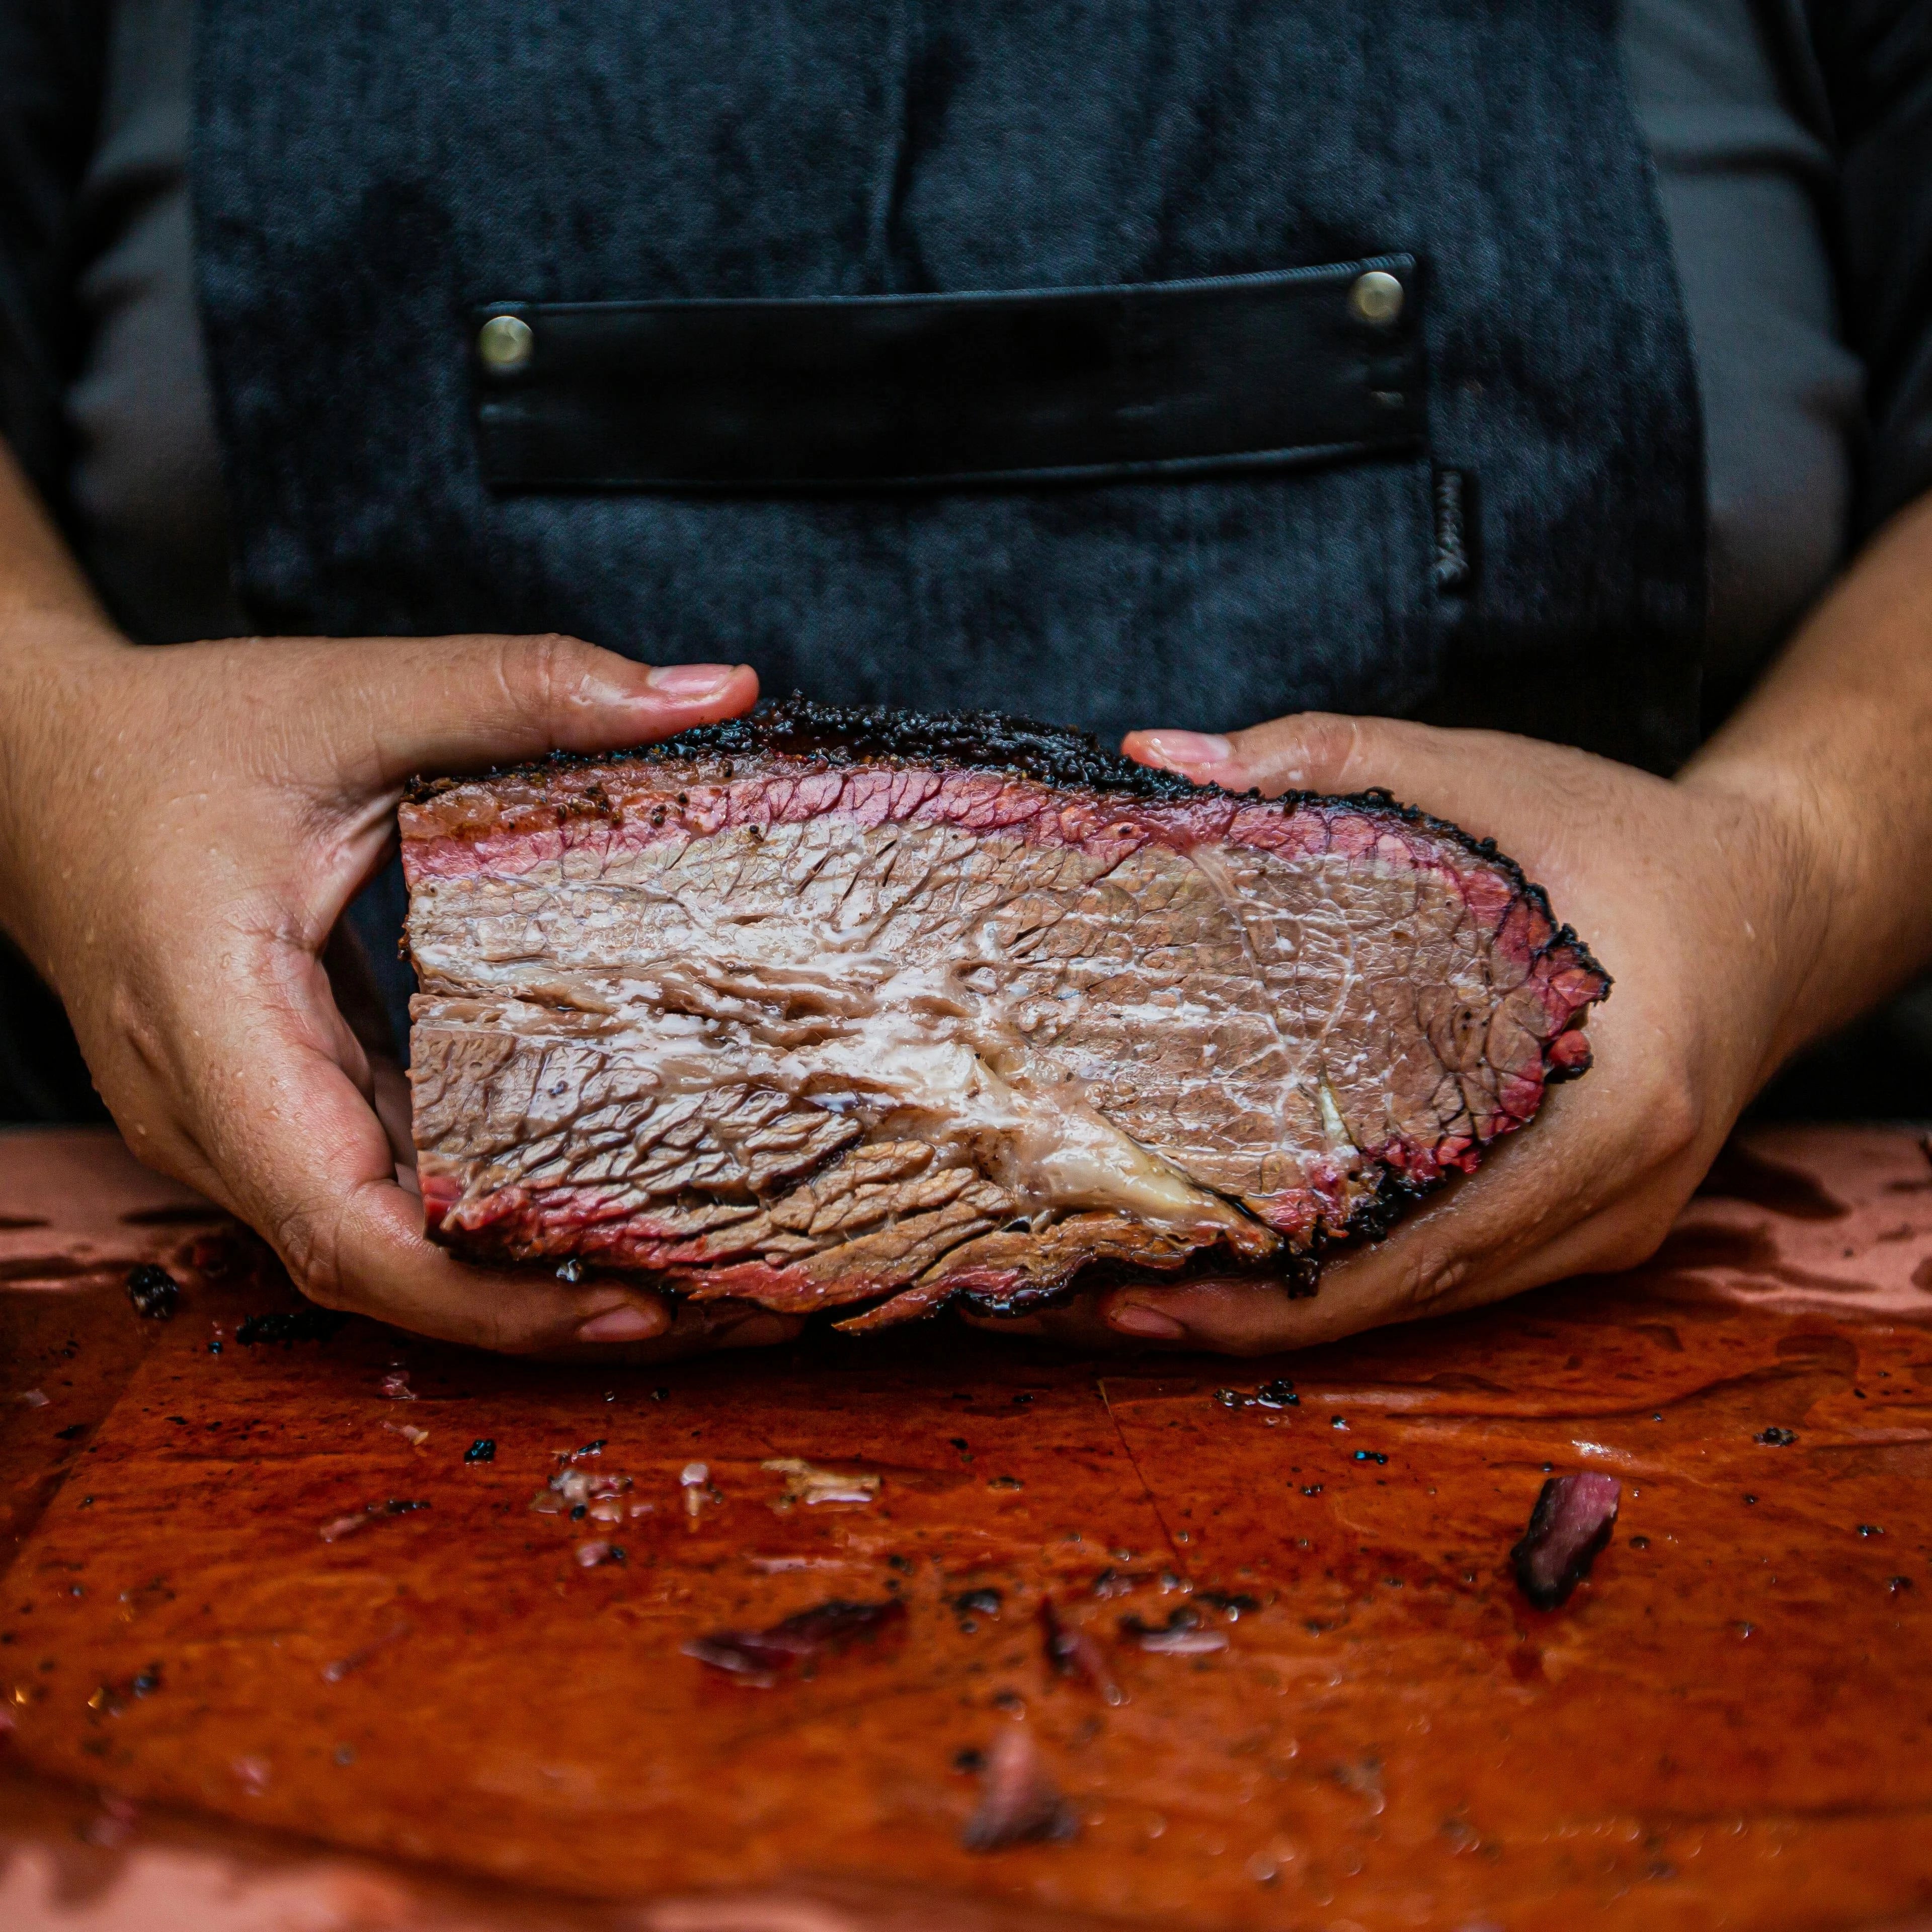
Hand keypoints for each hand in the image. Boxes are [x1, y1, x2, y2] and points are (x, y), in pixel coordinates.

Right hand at [0, 615, 799, 1356]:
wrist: (38, 763)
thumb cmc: (173, 737)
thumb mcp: (351, 694)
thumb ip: (525, 688)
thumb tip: (716, 689)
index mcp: (219, 1025)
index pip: (342, 1224)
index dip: (482, 1295)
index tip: (623, 1305)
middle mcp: (215, 1111)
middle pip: (378, 1267)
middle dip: (537, 1310)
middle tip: (711, 1309)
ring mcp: (235, 1124)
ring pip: (380, 1246)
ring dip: (519, 1276)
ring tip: (685, 1276)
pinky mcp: (271, 1108)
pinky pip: (377, 1188)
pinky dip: (479, 1213)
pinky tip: (590, 1199)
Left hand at [964, 710, 1834, 1354]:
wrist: (1773, 900)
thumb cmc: (1626, 838)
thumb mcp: (1483, 775)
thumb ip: (1325, 759)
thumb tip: (1154, 756)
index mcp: (1609, 1106)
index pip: (1413, 1243)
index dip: (1266, 1289)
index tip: (1139, 1292)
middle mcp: (1613, 1199)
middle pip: (1400, 1295)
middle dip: (1238, 1314)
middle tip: (1087, 1302)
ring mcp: (1607, 1227)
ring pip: (1420, 1299)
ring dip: (1278, 1307)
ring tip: (1130, 1293)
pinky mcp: (1589, 1225)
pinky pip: (1450, 1271)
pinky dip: (1344, 1274)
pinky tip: (1242, 1257)